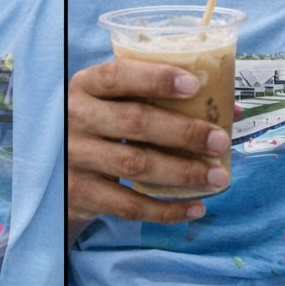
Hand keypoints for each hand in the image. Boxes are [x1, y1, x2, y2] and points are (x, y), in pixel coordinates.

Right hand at [68, 58, 231, 232]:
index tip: (194, 85)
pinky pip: (129, 204)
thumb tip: (231, 108)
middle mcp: (75, 118)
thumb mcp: (112, 104)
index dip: (157, 79)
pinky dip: (166, 209)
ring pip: (135, 164)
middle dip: (184, 132)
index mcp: (85, 85)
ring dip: (183, 172)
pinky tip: (195, 207)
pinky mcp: (81, 194)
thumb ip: (158, 100)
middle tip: (220, 141)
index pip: (119, 76)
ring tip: (218, 177)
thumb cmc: (98, 128)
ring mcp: (75, 157)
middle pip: (135, 122)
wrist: (53, 171)